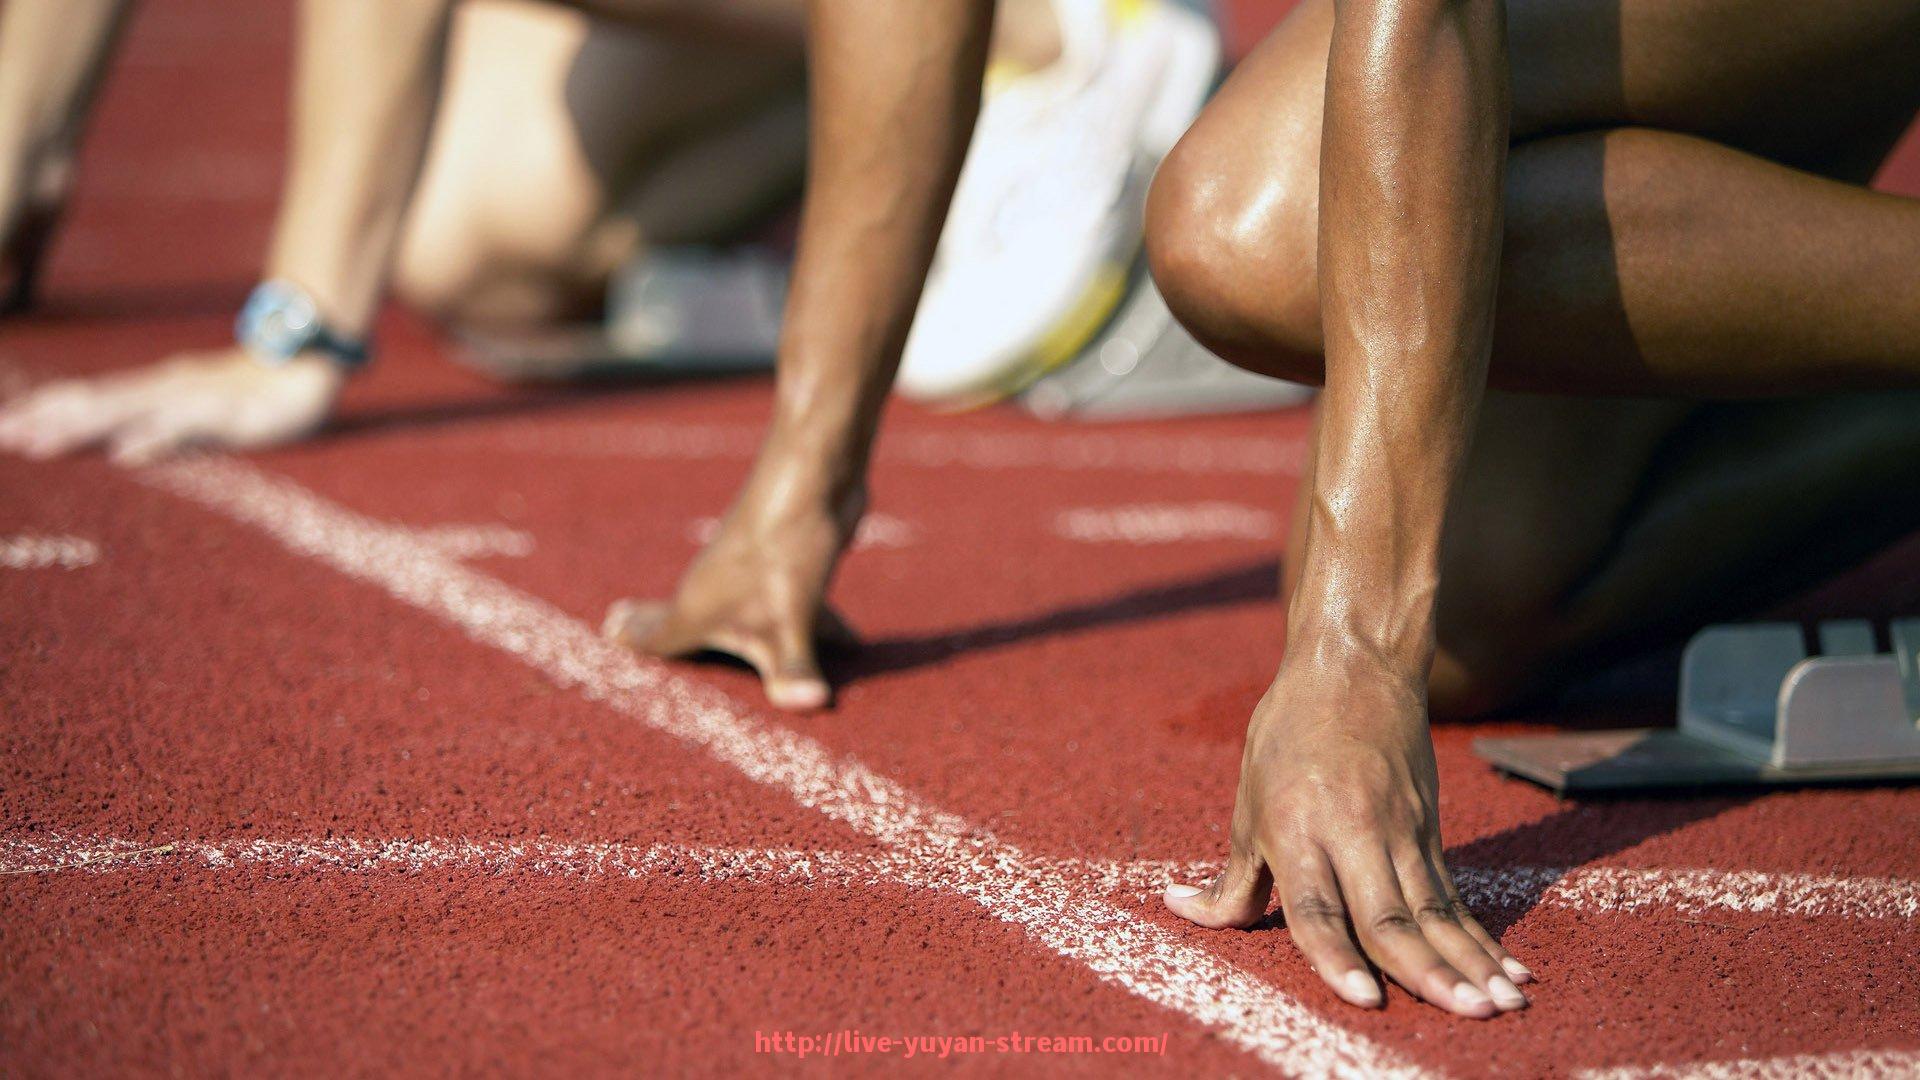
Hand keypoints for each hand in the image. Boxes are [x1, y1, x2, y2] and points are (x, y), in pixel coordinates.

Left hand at [0, 346, 343, 462]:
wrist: (310, 367)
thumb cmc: (254, 395)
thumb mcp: (200, 412)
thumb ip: (160, 428)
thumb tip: (114, 448)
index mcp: (156, 392)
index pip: (90, 398)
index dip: (45, 411)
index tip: (3, 427)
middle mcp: (166, 390)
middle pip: (98, 404)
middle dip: (48, 421)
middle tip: (1, 435)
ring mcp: (196, 400)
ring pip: (130, 413)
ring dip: (82, 428)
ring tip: (37, 445)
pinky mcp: (229, 414)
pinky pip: (185, 429)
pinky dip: (153, 440)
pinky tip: (124, 454)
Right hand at [603, 464, 862, 711]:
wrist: (816, 475)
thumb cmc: (784, 550)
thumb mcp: (790, 621)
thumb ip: (793, 670)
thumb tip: (808, 704)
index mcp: (696, 607)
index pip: (656, 634)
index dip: (634, 638)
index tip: (607, 631)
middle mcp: (716, 586)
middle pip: (685, 618)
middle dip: (665, 632)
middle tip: (626, 628)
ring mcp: (750, 571)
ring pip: (741, 612)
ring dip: (740, 635)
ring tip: (736, 648)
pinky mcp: (789, 561)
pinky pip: (790, 605)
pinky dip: (806, 626)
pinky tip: (850, 641)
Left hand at [1164, 651, 1531, 1016]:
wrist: (1355, 667)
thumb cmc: (1286, 734)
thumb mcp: (1247, 802)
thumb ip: (1231, 877)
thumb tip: (1186, 912)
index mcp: (1297, 829)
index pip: (1318, 908)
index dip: (1338, 956)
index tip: (1366, 999)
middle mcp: (1354, 835)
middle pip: (1390, 917)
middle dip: (1428, 973)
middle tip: (1465, 1013)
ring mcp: (1400, 834)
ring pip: (1435, 912)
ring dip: (1469, 964)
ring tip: (1501, 1005)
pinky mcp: (1429, 833)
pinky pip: (1453, 898)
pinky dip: (1481, 939)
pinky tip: (1510, 972)